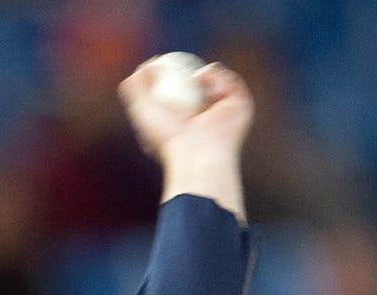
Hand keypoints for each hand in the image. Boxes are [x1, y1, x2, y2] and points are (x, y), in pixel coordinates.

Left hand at [118, 58, 255, 160]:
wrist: (196, 152)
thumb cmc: (168, 136)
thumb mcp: (141, 109)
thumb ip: (135, 86)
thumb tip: (146, 64)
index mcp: (186, 120)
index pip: (180, 90)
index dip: (172, 74)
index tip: (163, 63)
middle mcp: (207, 116)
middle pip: (202, 82)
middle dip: (191, 69)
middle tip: (181, 60)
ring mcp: (226, 111)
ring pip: (218, 79)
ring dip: (207, 73)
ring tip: (195, 79)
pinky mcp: (241, 105)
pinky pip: (230, 81)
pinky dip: (217, 77)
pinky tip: (204, 80)